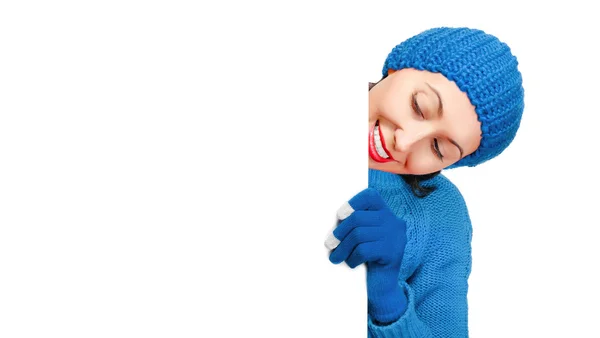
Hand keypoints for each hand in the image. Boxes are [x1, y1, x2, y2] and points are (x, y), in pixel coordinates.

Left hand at [326, 188, 407, 322]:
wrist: (384, 287)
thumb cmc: (368, 259)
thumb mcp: (364, 236)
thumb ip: (355, 224)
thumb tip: (333, 221)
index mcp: (385, 213)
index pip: (370, 196)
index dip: (352, 203)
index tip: (339, 216)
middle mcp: (393, 222)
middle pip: (358, 218)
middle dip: (340, 232)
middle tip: (329, 244)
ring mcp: (395, 237)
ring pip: (359, 235)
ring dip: (342, 248)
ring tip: (336, 257)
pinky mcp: (392, 253)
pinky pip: (364, 250)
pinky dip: (353, 257)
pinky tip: (351, 263)